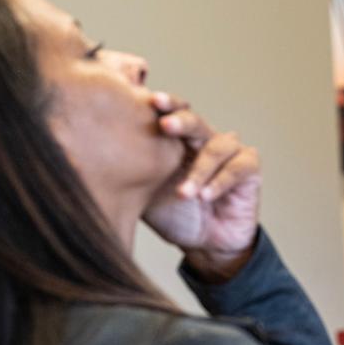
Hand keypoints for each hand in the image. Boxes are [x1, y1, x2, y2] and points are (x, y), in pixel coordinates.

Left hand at [142, 92, 261, 282]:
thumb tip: (94, 154)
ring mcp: (230, 151)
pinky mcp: (249, 169)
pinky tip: (206, 196)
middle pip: (195, 120)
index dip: (163, 104)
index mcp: (178, 140)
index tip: (148, 99)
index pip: (172, 113)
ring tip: (185, 193)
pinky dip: (220, 181)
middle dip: (180, 121)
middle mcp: (204, 139)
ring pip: (217, 146)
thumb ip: (130, 171)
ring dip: (200, 169)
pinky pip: (237, 167)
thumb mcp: (146, 192)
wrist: (207, 245)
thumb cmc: (175, 214)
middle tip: (165, 125)